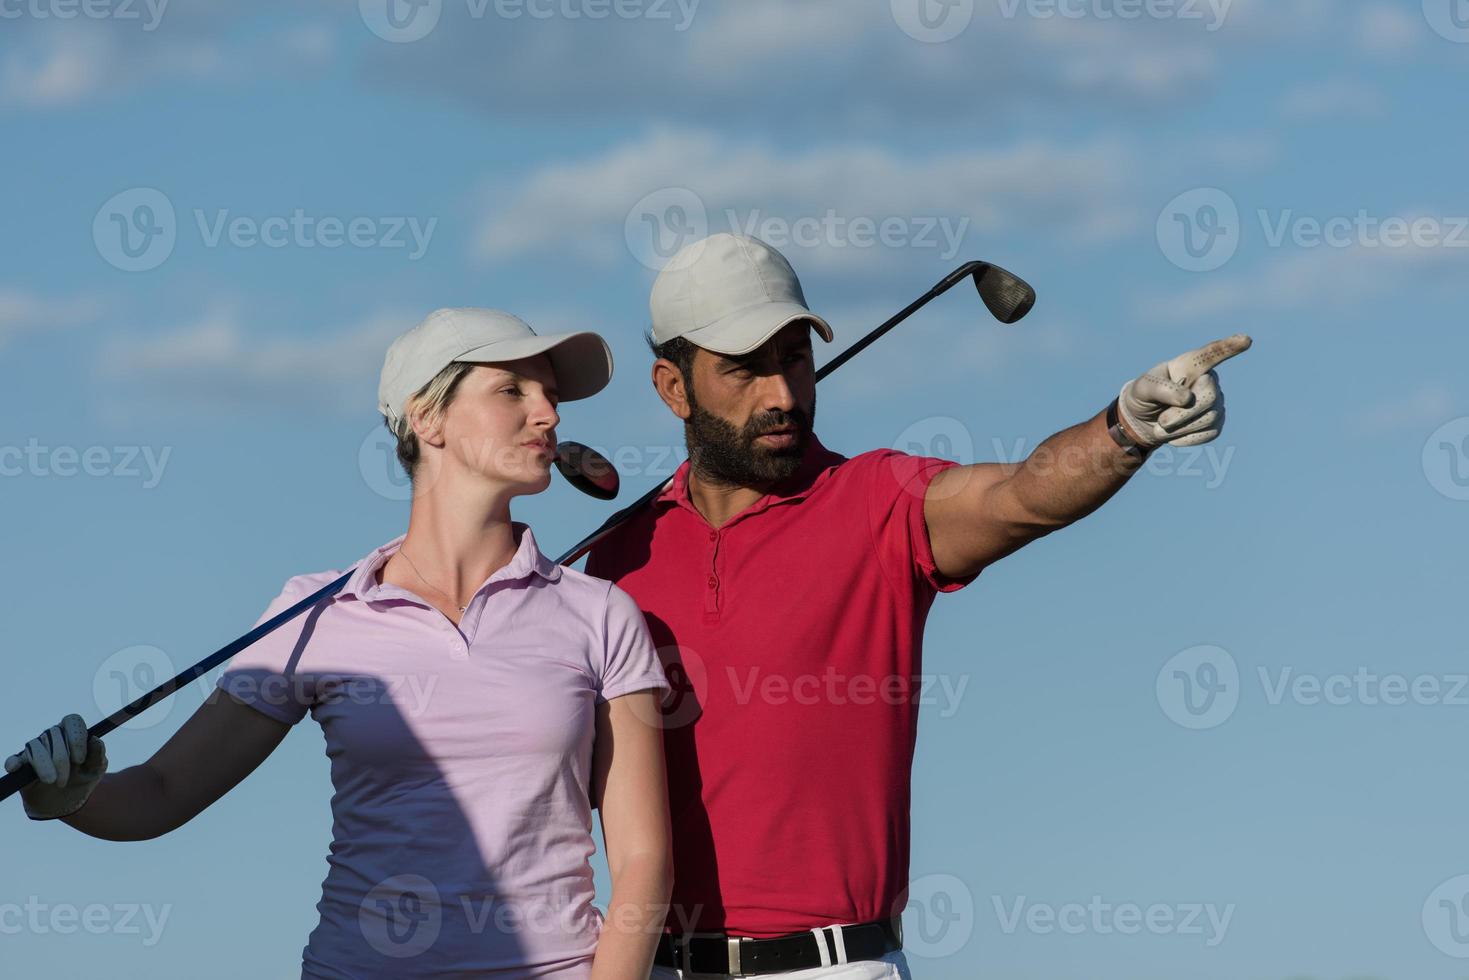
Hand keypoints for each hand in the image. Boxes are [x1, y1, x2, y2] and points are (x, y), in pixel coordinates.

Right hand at [4, 714, 107, 820]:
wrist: (65, 802)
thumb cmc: (82, 779)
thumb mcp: (96, 770)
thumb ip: (98, 755)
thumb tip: (95, 740)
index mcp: (72, 733)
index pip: (72, 720)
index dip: (76, 738)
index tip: (80, 759)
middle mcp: (53, 736)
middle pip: (54, 733)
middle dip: (61, 759)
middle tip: (65, 780)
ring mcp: (36, 749)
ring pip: (35, 745)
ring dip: (44, 765)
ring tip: (52, 781)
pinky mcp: (21, 764)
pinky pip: (15, 758)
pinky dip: (14, 762)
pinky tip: (16, 768)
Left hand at [1118, 334, 1251, 448]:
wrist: (1143, 420)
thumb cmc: (1143, 396)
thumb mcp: (1142, 388)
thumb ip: (1160, 389)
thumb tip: (1187, 398)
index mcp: (1191, 365)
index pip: (1212, 354)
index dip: (1229, 347)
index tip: (1246, 339)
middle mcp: (1208, 380)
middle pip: (1209, 395)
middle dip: (1183, 413)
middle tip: (1162, 421)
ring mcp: (1215, 402)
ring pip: (1208, 418)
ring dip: (1180, 427)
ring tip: (1161, 426)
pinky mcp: (1215, 424)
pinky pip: (1207, 434)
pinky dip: (1185, 437)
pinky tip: (1174, 433)